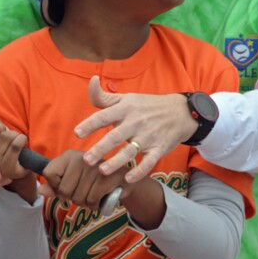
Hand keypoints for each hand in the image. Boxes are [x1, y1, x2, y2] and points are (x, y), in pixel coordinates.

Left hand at [40, 149, 131, 208]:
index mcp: (69, 155)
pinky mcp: (107, 177)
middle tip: (83, 191)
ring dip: (85, 202)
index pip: (49, 173)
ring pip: (78, 197)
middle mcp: (81, 157)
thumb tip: (40, 190)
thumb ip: (55, 186)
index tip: (66, 185)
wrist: (121, 180)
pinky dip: (94, 205)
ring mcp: (95, 166)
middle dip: (72, 197)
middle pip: (63, 190)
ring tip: (92, 193)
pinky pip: (91, 200)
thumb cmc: (92, 181)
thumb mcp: (72, 181)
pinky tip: (99, 199)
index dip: (55, 186)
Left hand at [74, 76, 195, 182]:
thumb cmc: (146, 106)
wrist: (180, 112)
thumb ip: (104, 96)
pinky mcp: (159, 148)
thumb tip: (92, 80)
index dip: (90, 124)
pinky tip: (128, 178)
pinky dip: (139, 171)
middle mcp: (136, 122)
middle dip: (100, 148)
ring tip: (102, 171)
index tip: (77, 133)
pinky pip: (149, 162)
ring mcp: (148, 136)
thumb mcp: (127, 98)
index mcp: (126, 108)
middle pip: (116, 136)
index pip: (105, 115)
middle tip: (86, 160)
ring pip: (131, 150)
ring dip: (116, 161)